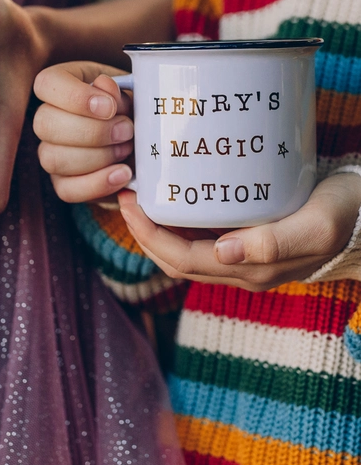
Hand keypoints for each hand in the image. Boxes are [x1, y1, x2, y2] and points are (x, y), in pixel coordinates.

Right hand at [33, 63, 134, 201]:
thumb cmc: (130, 107)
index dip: (75, 97)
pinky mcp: (62, 183)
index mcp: (59, 86)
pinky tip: (123, 174)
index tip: (109, 107)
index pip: (46, 84)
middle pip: (45, 125)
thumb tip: (105, 86)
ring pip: (53, 159)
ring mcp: (50, 152)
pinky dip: (98, 184)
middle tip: (126, 131)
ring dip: (98, 157)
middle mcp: (46, 118)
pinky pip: (67, 190)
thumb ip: (117, 90)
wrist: (140, 138)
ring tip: (127, 150)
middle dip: (92, 132)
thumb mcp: (129, 91)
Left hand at [117, 171, 360, 291]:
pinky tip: (174, 198)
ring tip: (141, 194)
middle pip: (175, 260)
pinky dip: (180, 224)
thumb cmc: (347, 216)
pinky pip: (202, 241)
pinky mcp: (251, 244)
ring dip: (157, 230)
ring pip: (185, 254)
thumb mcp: (316, 225)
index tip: (129, 201)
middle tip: (126, 193)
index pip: (181, 259)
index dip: (148, 235)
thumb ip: (273, 243)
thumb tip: (222, 254)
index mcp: (251, 270)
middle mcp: (242, 271)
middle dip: (143, 232)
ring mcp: (245, 261)